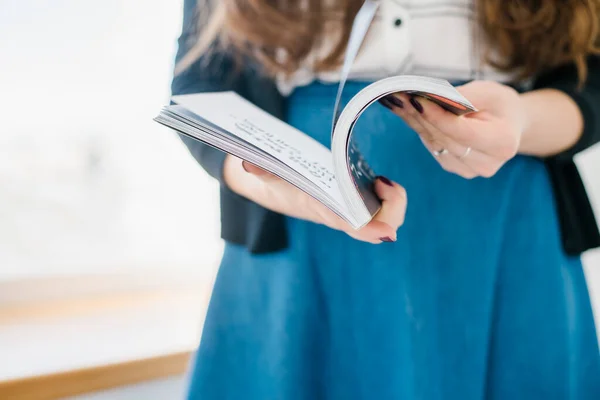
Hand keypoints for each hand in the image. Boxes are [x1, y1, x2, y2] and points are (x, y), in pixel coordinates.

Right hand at [223, 155, 406, 242]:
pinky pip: (386, 206)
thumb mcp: (271, 176)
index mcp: (324, 212)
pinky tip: (379, 181)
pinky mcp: (360, 201)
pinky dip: (390, 195)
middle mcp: (343, 216)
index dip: (370, 230)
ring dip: (394, 200)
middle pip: (379, 225)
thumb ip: (263, 170)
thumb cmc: (280, 182)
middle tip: (382, 181)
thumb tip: (247, 163)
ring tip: (380, 180)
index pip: (350, 226)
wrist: (281, 189)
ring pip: (387, 216)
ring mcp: (354, 210)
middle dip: (393, 208)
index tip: (388, 233)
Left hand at [380, 80, 526, 178]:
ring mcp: (468, 170)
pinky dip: (419, 127)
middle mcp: (486, 163)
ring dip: (414, 120)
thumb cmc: (500, 105)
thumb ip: (464, 97)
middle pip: (444, 138)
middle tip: (397, 95)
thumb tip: (431, 98)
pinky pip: (432, 146)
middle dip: (420, 115)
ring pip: (434, 143)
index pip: (462, 132)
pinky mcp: (454, 167)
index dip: (437, 116)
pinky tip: (406, 111)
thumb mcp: (490, 92)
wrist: (508, 124)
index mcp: (502, 144)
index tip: (415, 99)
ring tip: (397, 100)